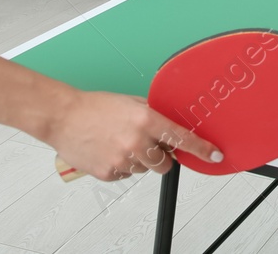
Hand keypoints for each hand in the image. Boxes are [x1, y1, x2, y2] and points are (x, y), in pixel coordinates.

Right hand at [47, 89, 222, 181]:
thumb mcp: (131, 103)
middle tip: (147, 144)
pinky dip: (122, 165)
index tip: (214, 155)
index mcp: (146, 120)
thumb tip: (171, 125)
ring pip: (145, 169)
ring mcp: (122, 159)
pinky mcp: (108, 172)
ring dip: (139, 160)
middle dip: (161, 156)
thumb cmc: (95, 106)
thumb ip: (153, 114)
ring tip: (120, 142)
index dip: (201, 149)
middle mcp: (136, 141)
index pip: (182, 138)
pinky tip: (109, 150)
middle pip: (165, 163)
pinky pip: (126, 174)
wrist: (63, 117)